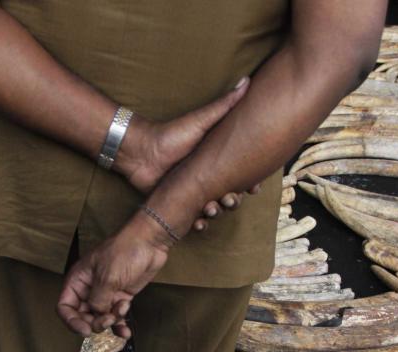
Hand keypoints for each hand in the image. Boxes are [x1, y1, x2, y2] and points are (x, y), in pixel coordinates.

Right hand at [57, 212, 171, 338]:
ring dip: (110, 322)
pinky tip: (126, 332)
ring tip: (121, 311)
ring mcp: (105, 293)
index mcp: (78, 280)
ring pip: (100, 318)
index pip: (65, 306)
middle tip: (108, 320)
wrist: (149, 242)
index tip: (85, 330)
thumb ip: (98, 300)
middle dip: (95, 322)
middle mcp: (88, 288)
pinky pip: (115, 315)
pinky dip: (120, 325)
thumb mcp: (107, 277)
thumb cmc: (124, 250)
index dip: (71, 321)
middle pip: (82, 315)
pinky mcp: (120, 296)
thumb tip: (97, 315)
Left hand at [115, 77, 253, 229]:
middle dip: (234, 200)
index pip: (243, 172)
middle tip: (231, 199)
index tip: (255, 186)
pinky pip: (196, 219)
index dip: (252, 181)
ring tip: (211, 209)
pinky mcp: (182, 205)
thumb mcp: (201, 121)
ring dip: (217, 213)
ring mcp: (196, 192)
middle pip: (232, 194)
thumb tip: (248, 81)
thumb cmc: (171, 135)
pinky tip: (199, 224)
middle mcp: (210, 177)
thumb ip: (224, 105)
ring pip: (215, 209)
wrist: (142, 154)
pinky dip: (200, 224)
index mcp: (218, 160)